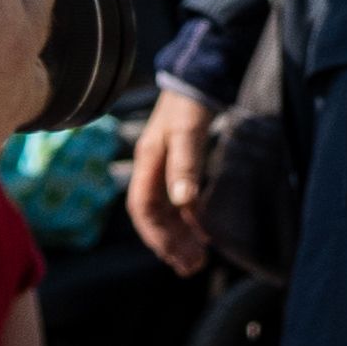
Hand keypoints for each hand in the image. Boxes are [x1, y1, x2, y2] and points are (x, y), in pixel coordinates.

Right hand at [125, 83, 214, 273]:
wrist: (199, 77)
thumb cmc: (190, 103)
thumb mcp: (188, 133)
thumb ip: (185, 166)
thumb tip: (183, 202)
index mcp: (148, 162)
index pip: (143, 208)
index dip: (156, 234)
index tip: (173, 255)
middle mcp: (153, 169)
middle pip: (155, 216)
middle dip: (169, 243)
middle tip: (190, 268)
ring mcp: (166, 169)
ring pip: (167, 212)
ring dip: (179, 237)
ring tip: (195, 262)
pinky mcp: (181, 167)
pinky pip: (180, 202)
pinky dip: (190, 221)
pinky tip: (202, 236)